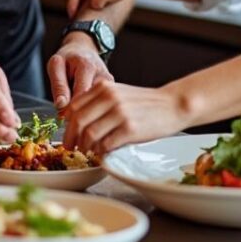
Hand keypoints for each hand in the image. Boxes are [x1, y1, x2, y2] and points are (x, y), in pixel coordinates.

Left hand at [46, 34, 112, 109]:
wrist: (84, 50)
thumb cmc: (68, 58)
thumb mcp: (56, 65)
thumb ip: (58, 85)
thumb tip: (61, 106)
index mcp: (88, 67)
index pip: (81, 94)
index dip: (70, 109)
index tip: (63, 116)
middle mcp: (104, 76)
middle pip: (93, 102)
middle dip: (80, 112)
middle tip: (68, 116)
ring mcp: (112, 84)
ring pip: (99, 106)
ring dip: (87, 112)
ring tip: (77, 109)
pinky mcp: (115, 91)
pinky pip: (103, 105)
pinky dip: (93, 109)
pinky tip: (86, 107)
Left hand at [61, 82, 191, 154]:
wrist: (173, 104)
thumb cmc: (146, 103)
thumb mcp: (119, 93)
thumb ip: (99, 102)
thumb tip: (78, 122)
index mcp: (104, 87)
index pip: (74, 107)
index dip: (67, 124)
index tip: (68, 135)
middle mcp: (109, 98)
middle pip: (78, 121)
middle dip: (71, 138)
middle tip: (72, 148)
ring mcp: (119, 113)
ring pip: (90, 134)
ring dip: (86, 147)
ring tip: (88, 152)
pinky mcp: (130, 129)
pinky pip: (106, 144)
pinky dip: (100, 152)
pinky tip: (102, 154)